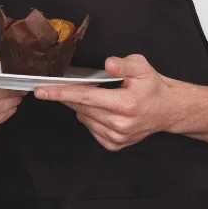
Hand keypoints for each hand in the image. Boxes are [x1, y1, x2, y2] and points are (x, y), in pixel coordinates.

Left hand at [34, 54, 177, 150]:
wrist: (167, 110)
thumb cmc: (152, 85)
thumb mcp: (140, 66)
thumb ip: (122, 64)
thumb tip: (107, 64)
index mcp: (125, 103)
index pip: (84, 96)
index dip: (60, 93)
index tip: (40, 90)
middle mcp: (119, 123)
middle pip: (80, 107)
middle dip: (69, 95)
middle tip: (70, 84)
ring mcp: (117, 136)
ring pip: (83, 117)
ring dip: (83, 106)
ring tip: (100, 96)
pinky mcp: (115, 144)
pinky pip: (90, 128)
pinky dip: (90, 117)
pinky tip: (103, 110)